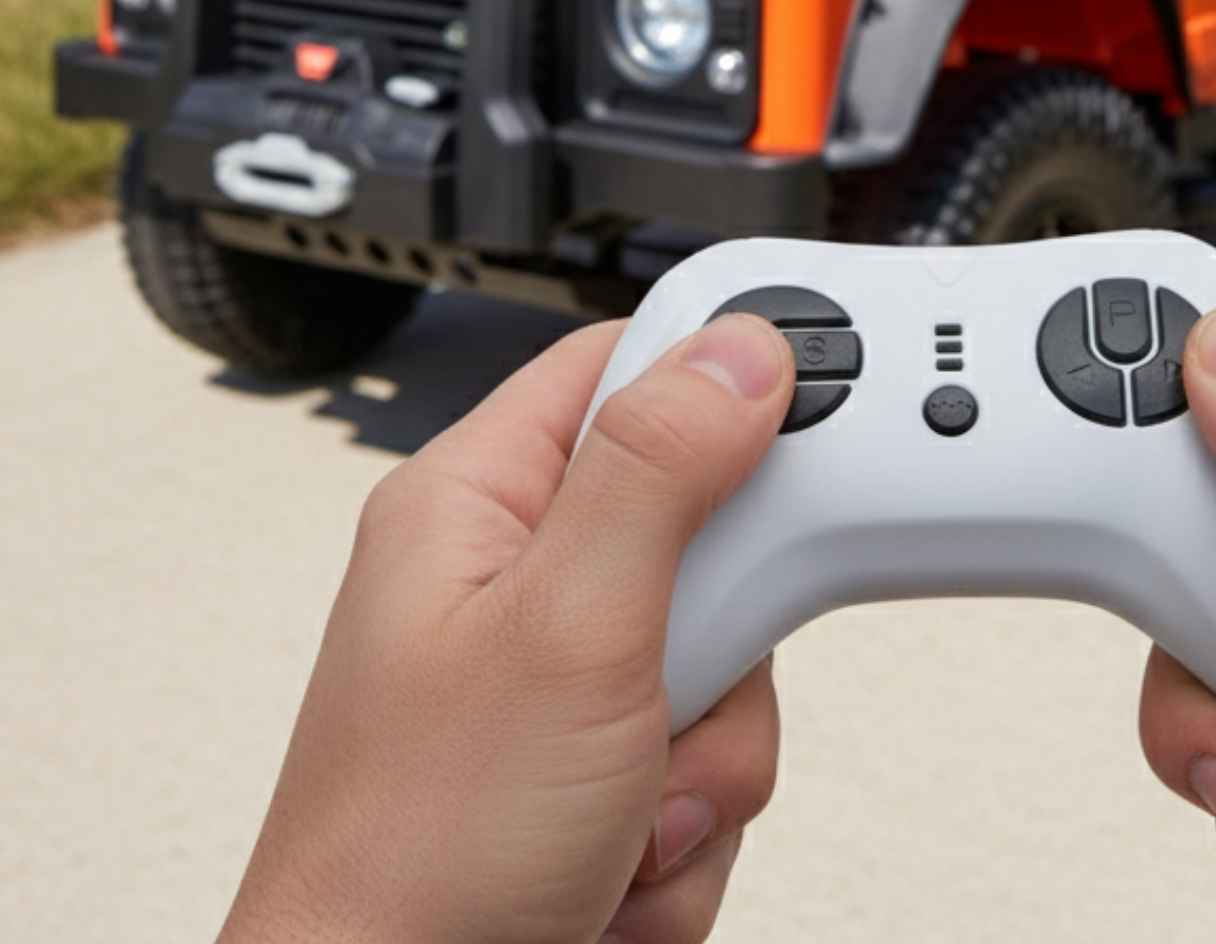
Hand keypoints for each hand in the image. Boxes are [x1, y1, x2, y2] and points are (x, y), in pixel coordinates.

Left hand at [218, 312, 795, 943]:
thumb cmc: (410, 860)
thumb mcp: (566, 631)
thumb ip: (659, 471)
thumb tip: (741, 347)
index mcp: (478, 504)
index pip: (630, 365)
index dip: (726, 382)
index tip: (805, 428)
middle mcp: (517, 584)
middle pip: (708, 526)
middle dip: (728, 636)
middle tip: (685, 675)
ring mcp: (559, 688)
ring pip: (728, 663)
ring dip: (707, 757)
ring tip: (625, 808)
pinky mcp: (596, 776)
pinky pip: (708, 762)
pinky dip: (686, 828)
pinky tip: (616, 867)